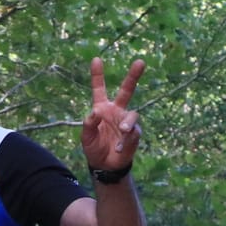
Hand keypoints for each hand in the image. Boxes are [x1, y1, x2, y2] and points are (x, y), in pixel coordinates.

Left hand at [80, 56, 144, 173]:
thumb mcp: (86, 137)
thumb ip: (88, 124)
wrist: (105, 165)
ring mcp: (126, 121)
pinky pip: (133, 133)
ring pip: (132, 115)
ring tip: (122, 130)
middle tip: (140, 62)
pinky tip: (119, 147)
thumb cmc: (94, 148)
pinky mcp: (134, 134)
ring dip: (127, 122)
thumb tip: (95, 112)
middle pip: (126, 90)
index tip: (96, 59)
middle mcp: (116, 111)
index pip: (99, 89)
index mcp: (102, 108)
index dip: (97, 75)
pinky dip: (126, 140)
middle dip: (133, 76)